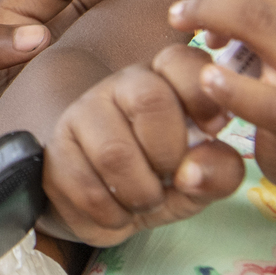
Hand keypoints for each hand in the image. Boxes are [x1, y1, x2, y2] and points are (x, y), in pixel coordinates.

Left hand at [0, 0, 125, 160]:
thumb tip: (37, 36)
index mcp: (6, 31)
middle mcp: (36, 56)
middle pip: (88, 12)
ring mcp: (53, 91)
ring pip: (101, 56)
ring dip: (128, 42)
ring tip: (153, 36)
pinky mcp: (64, 128)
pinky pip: (97, 106)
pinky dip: (121, 94)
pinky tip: (139, 93)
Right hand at [41, 54, 245, 244]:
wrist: (109, 207)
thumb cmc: (165, 179)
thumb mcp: (204, 177)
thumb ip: (219, 169)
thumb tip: (193, 172)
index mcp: (166, 79)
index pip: (181, 61)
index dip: (202, 95)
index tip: (213, 129)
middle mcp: (122, 84)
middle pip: (149, 99)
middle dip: (169, 153)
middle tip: (172, 177)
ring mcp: (83, 112)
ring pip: (114, 152)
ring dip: (141, 193)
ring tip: (146, 200)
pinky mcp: (56, 149)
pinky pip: (86, 186)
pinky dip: (112, 213)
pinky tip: (118, 211)